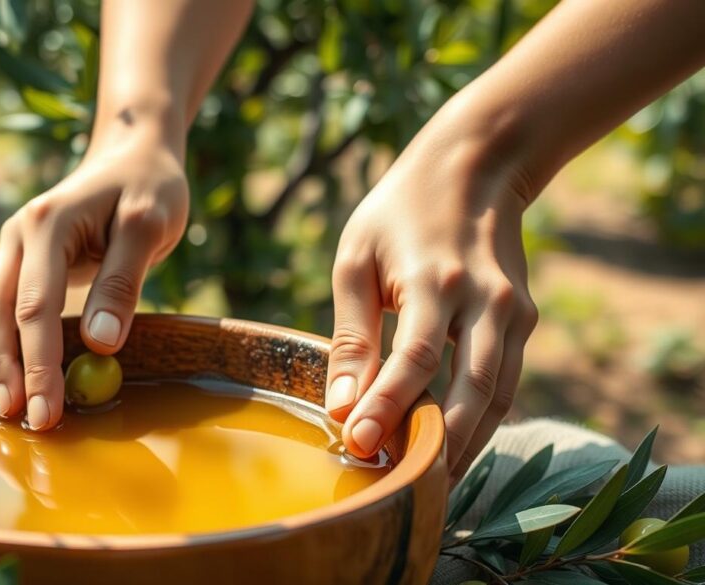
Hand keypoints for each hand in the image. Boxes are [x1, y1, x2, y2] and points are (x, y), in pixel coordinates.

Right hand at [0, 127, 187, 428]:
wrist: (134, 154)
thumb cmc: (148, 187)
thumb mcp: (148, 225)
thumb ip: (121, 282)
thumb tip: (98, 346)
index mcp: (46, 223)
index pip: (35, 307)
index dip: (39, 364)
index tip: (47, 410)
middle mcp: (19, 234)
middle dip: (8, 371)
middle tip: (25, 423)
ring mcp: (17, 247)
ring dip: (1, 362)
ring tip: (13, 411)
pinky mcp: (25, 261)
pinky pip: (8, 307)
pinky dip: (10, 344)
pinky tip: (19, 378)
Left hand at [324, 110, 538, 481]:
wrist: (475, 166)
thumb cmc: (400, 212)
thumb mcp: (358, 259)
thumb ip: (353, 334)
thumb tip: (343, 405)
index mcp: (435, 280)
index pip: (414, 360)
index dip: (387, 407)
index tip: (358, 443)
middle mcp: (485, 300)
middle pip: (472, 392)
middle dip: (438, 444)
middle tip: (402, 483)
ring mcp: (514, 312)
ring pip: (499, 397)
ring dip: (467, 445)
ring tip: (430, 481)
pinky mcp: (526, 320)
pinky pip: (507, 383)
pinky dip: (484, 420)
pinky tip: (454, 444)